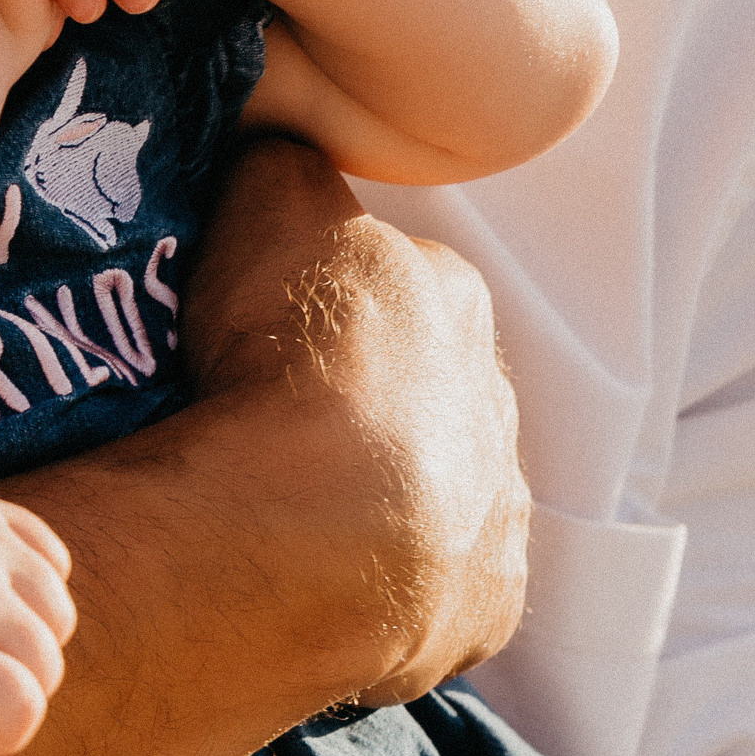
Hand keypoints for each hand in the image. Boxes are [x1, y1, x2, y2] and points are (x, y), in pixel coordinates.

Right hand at [181, 139, 531, 701]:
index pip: (390, 278)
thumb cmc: (288, 359)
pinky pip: (436, 588)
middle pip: (420, 387)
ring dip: (378, 498)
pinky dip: (385, 584)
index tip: (255, 331)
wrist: (302, 539)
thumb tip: (280, 145)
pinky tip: (315, 584)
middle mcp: (496, 401)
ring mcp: (499, 514)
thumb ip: (284, 167)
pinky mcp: (487, 610)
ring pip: (439, 489)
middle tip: (260, 428)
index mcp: (453, 297)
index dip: (318, 299)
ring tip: (278, 516)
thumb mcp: (271, 208)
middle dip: (359, 402)